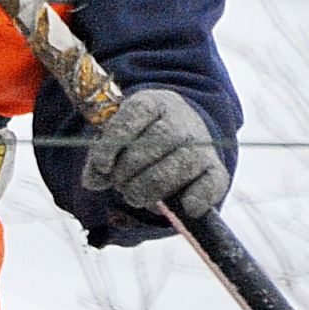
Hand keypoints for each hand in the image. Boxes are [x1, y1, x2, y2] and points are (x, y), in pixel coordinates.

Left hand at [82, 87, 229, 221]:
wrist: (183, 134)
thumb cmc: (142, 139)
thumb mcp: (118, 138)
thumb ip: (100, 158)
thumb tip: (92, 181)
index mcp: (152, 103)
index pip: (132, 116)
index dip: (112, 144)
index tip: (102, 167)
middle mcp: (180, 120)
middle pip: (153, 144)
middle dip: (128, 172)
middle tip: (120, 184)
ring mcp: (201, 143)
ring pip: (177, 166)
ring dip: (150, 189)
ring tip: (135, 196)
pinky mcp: (215, 169)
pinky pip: (211, 184)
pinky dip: (197, 198)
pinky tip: (185, 206)